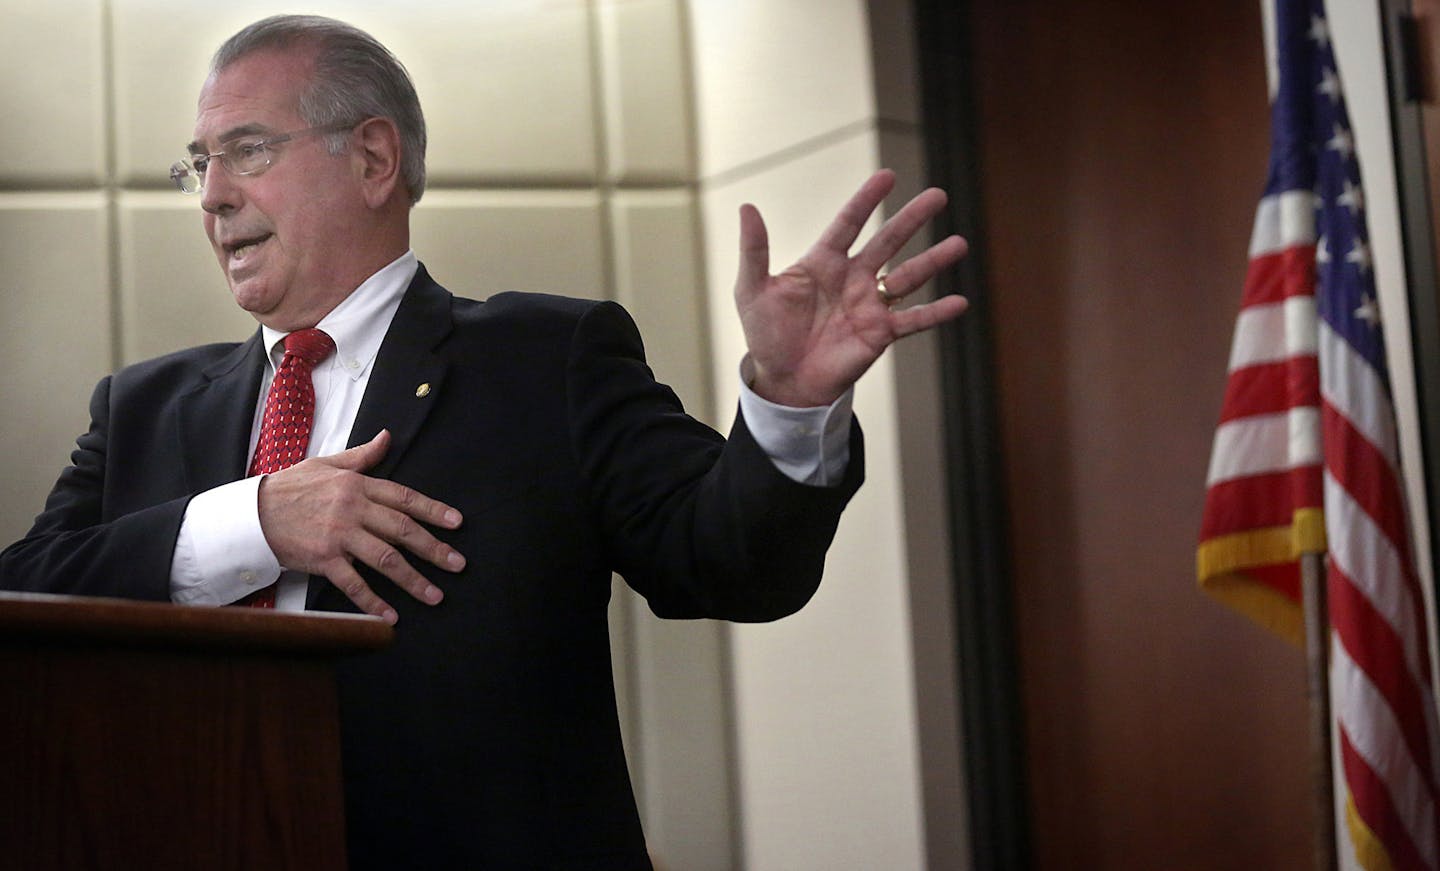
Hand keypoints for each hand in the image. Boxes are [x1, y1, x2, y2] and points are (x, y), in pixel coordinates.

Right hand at [256, 429, 464, 623]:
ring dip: (412, 580)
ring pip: (384, 559)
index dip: (433, 510)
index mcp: (357, 485)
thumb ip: (362, 456)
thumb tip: (387, 438)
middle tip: (458, 564)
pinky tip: (391, 617)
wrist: (251, 512)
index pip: (404, 497)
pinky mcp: (323, 559)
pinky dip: (373, 601)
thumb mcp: (326, 464)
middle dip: (434, 548)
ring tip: (435, 595)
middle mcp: (352, 509)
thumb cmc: (289, 487)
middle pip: (402, 530)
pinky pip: (353, 583)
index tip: (457, 523)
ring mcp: (339, 535)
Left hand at [735, 169, 969, 406]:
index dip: (867, 200)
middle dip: (912, 219)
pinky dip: (936, 312)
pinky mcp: (880, 333)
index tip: (888, 176)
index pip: (849, 223)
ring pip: (907, 277)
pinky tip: (960, 302)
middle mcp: (852, 278)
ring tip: (959, 243)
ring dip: (933, 261)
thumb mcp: (751, 290)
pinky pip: (913, 320)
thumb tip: (747, 207)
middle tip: (938, 195)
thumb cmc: (766, 334)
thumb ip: (754, 249)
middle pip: (888, 241)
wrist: (783, 381)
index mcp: (823, 262)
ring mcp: (870, 305)